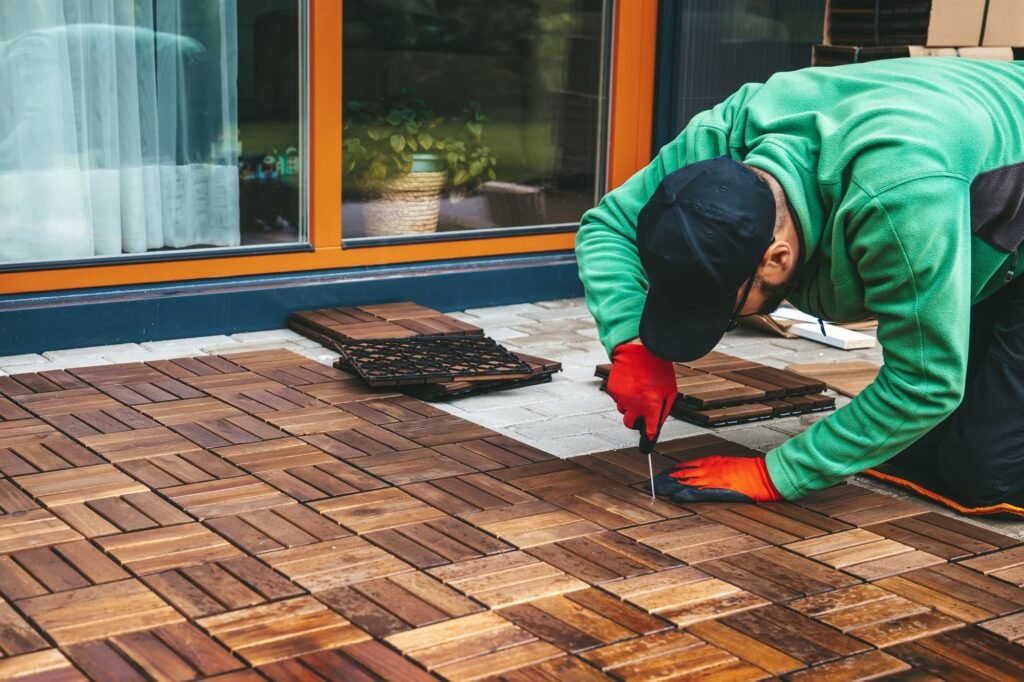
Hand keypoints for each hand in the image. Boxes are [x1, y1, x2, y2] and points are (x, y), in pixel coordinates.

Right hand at [607, 341, 676, 440]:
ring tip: (636, 389)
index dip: (649, 436)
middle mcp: (635, 406)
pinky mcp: (613, 390)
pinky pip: (617, 398)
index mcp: (651, 407)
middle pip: (629, 424)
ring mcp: (622, 398)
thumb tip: (657, 422)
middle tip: (639, 413)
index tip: (648, 438)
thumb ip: (664, 409)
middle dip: (634, 421)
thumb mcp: (670, 391)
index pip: (650, 430)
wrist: (639, 350)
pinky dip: (622, 393)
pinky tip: (629, 381)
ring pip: (622, 410)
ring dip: (628, 404)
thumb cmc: (658, 370)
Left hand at [651, 455, 782, 502]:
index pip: (682, 466)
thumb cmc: (750, 471)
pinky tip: (675, 497)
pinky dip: (685, 494)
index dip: (667, 472)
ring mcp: (713, 478)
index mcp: (710, 462)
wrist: (766, 474)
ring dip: (668, 486)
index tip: (656, 477)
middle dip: (662, 479)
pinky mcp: (720, 489)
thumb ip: (712, 468)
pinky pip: (699, 492)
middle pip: (679, 473)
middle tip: (648, 485)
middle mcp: (708, 468)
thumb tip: (697, 473)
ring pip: (685, 481)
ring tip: (654, 491)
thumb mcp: (727, 465)